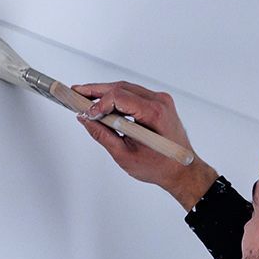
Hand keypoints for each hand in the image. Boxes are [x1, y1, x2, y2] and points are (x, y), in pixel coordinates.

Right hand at [72, 81, 216, 207]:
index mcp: (154, 113)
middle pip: (121, 88)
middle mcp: (160, 102)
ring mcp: (160, 101)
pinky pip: (133, 95)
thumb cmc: (160, 166)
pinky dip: (116, 98)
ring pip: (126, 89)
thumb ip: (102, 135)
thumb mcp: (125, 155)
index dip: (99, 103)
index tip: (86, 113)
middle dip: (96, 91)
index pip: (119, 96)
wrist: (182, 170)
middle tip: (75, 93)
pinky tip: (102, 103)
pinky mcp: (158, 104)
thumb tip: (85, 119)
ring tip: (84, 97)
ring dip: (105, 93)